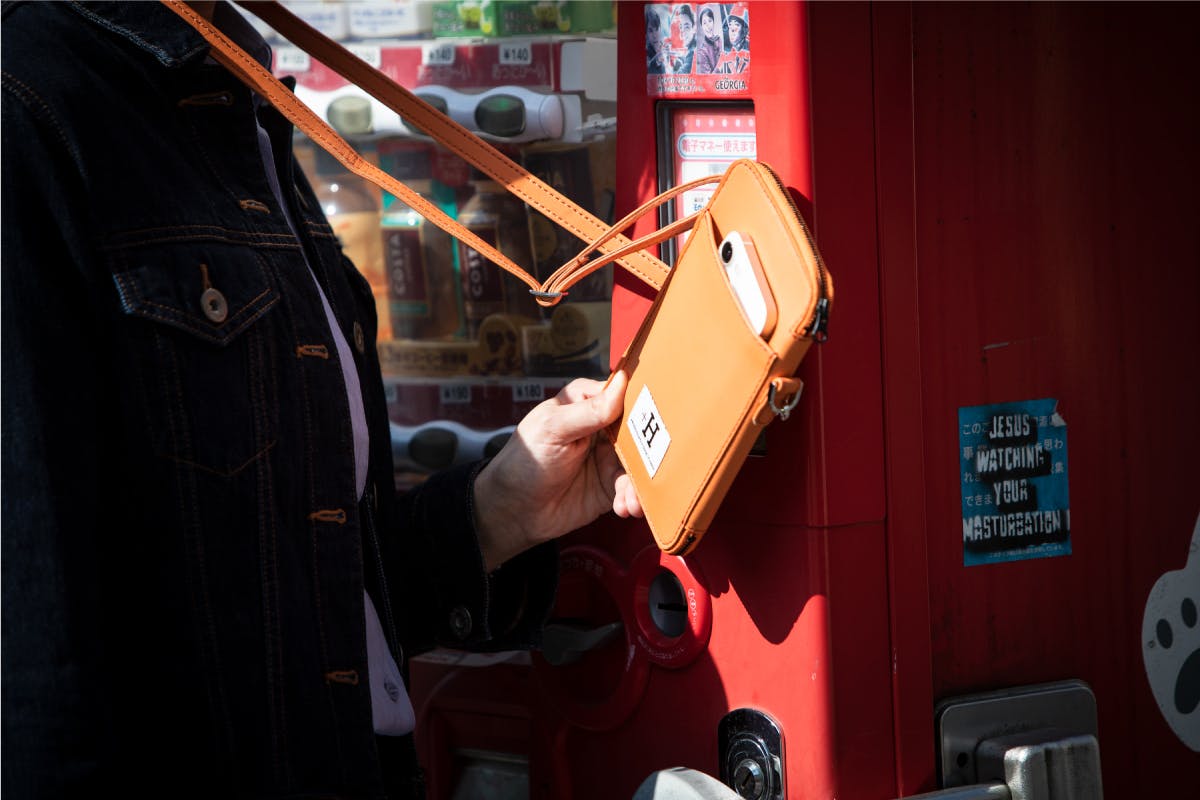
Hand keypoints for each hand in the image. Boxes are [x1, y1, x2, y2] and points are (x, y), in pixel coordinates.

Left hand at [473, 371, 641, 570]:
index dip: (643, 404)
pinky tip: (624, 508)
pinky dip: (633, 499)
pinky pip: (633, 488)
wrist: (513, 511)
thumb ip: (590, 410)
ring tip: (629, 500)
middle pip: (640, 430)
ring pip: (640, 463)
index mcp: (586, 403)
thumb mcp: (553, 428)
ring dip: (640, 482)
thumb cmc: (524, 461)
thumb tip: (623, 381)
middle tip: (650, 466)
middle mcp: (602, 427)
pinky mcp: (611, 485)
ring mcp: (608, 457)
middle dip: (649, 450)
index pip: (623, 395)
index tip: (660, 417)